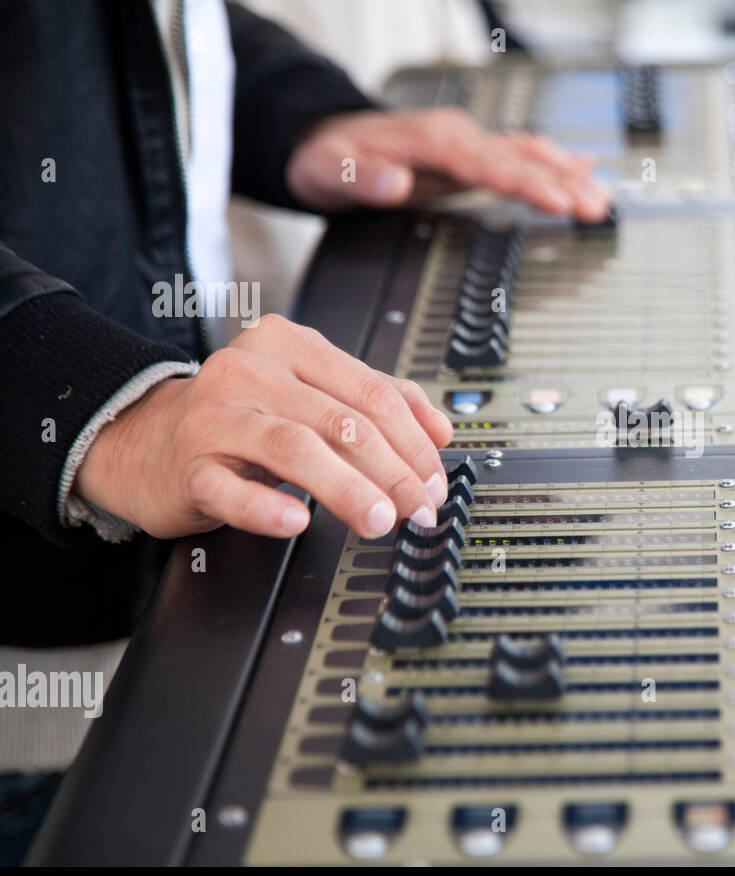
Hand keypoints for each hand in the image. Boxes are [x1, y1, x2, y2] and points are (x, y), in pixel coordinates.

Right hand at [74, 314, 453, 540]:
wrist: (144, 439)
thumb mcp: (310, 394)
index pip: (372, 392)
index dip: (414, 442)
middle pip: (342, 422)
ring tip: (378, 521)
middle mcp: (250, 371)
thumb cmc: (238, 417)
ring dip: (347, 489)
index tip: (435, 482)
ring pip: (296, 448)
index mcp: (289, 346)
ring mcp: (215, 416)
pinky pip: (230, 488)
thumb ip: (376, 400)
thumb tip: (441, 431)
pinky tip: (298, 523)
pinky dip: (268, 507)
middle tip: (417, 510)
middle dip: (393, 473)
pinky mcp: (188, 465)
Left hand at [285, 107, 609, 219]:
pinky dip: (554, 163)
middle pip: (519, 158)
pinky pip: (520, 153)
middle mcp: (456, 136)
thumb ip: (362, 178)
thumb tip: (393, 184)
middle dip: (561, 183)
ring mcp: (466, 143)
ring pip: (527, 154)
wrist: (324, 141)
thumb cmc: (330, 160)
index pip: (488, 163)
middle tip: (596, 208)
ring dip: (567, 176)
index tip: (557, 200)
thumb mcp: (330, 172)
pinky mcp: (471, 154)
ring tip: (601, 199)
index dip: (525, 182)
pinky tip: (583, 169)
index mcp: (431, 140)